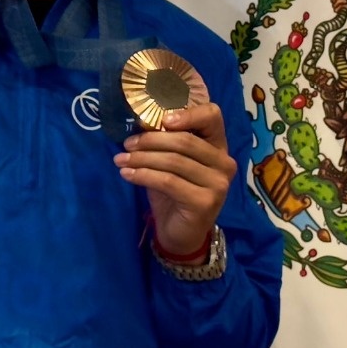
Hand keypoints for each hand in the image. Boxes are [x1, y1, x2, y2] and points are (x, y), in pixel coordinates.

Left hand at [113, 102, 236, 262]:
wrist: (181, 234)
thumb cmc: (174, 192)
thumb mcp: (170, 162)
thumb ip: (165, 143)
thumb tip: (139, 123)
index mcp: (218, 145)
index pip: (212, 116)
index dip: (188, 113)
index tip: (161, 120)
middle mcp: (224, 162)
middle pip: (184, 140)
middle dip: (150, 140)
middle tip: (127, 144)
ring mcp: (218, 183)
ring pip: (174, 161)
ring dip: (142, 158)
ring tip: (121, 160)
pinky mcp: (205, 202)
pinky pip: (168, 181)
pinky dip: (143, 175)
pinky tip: (127, 175)